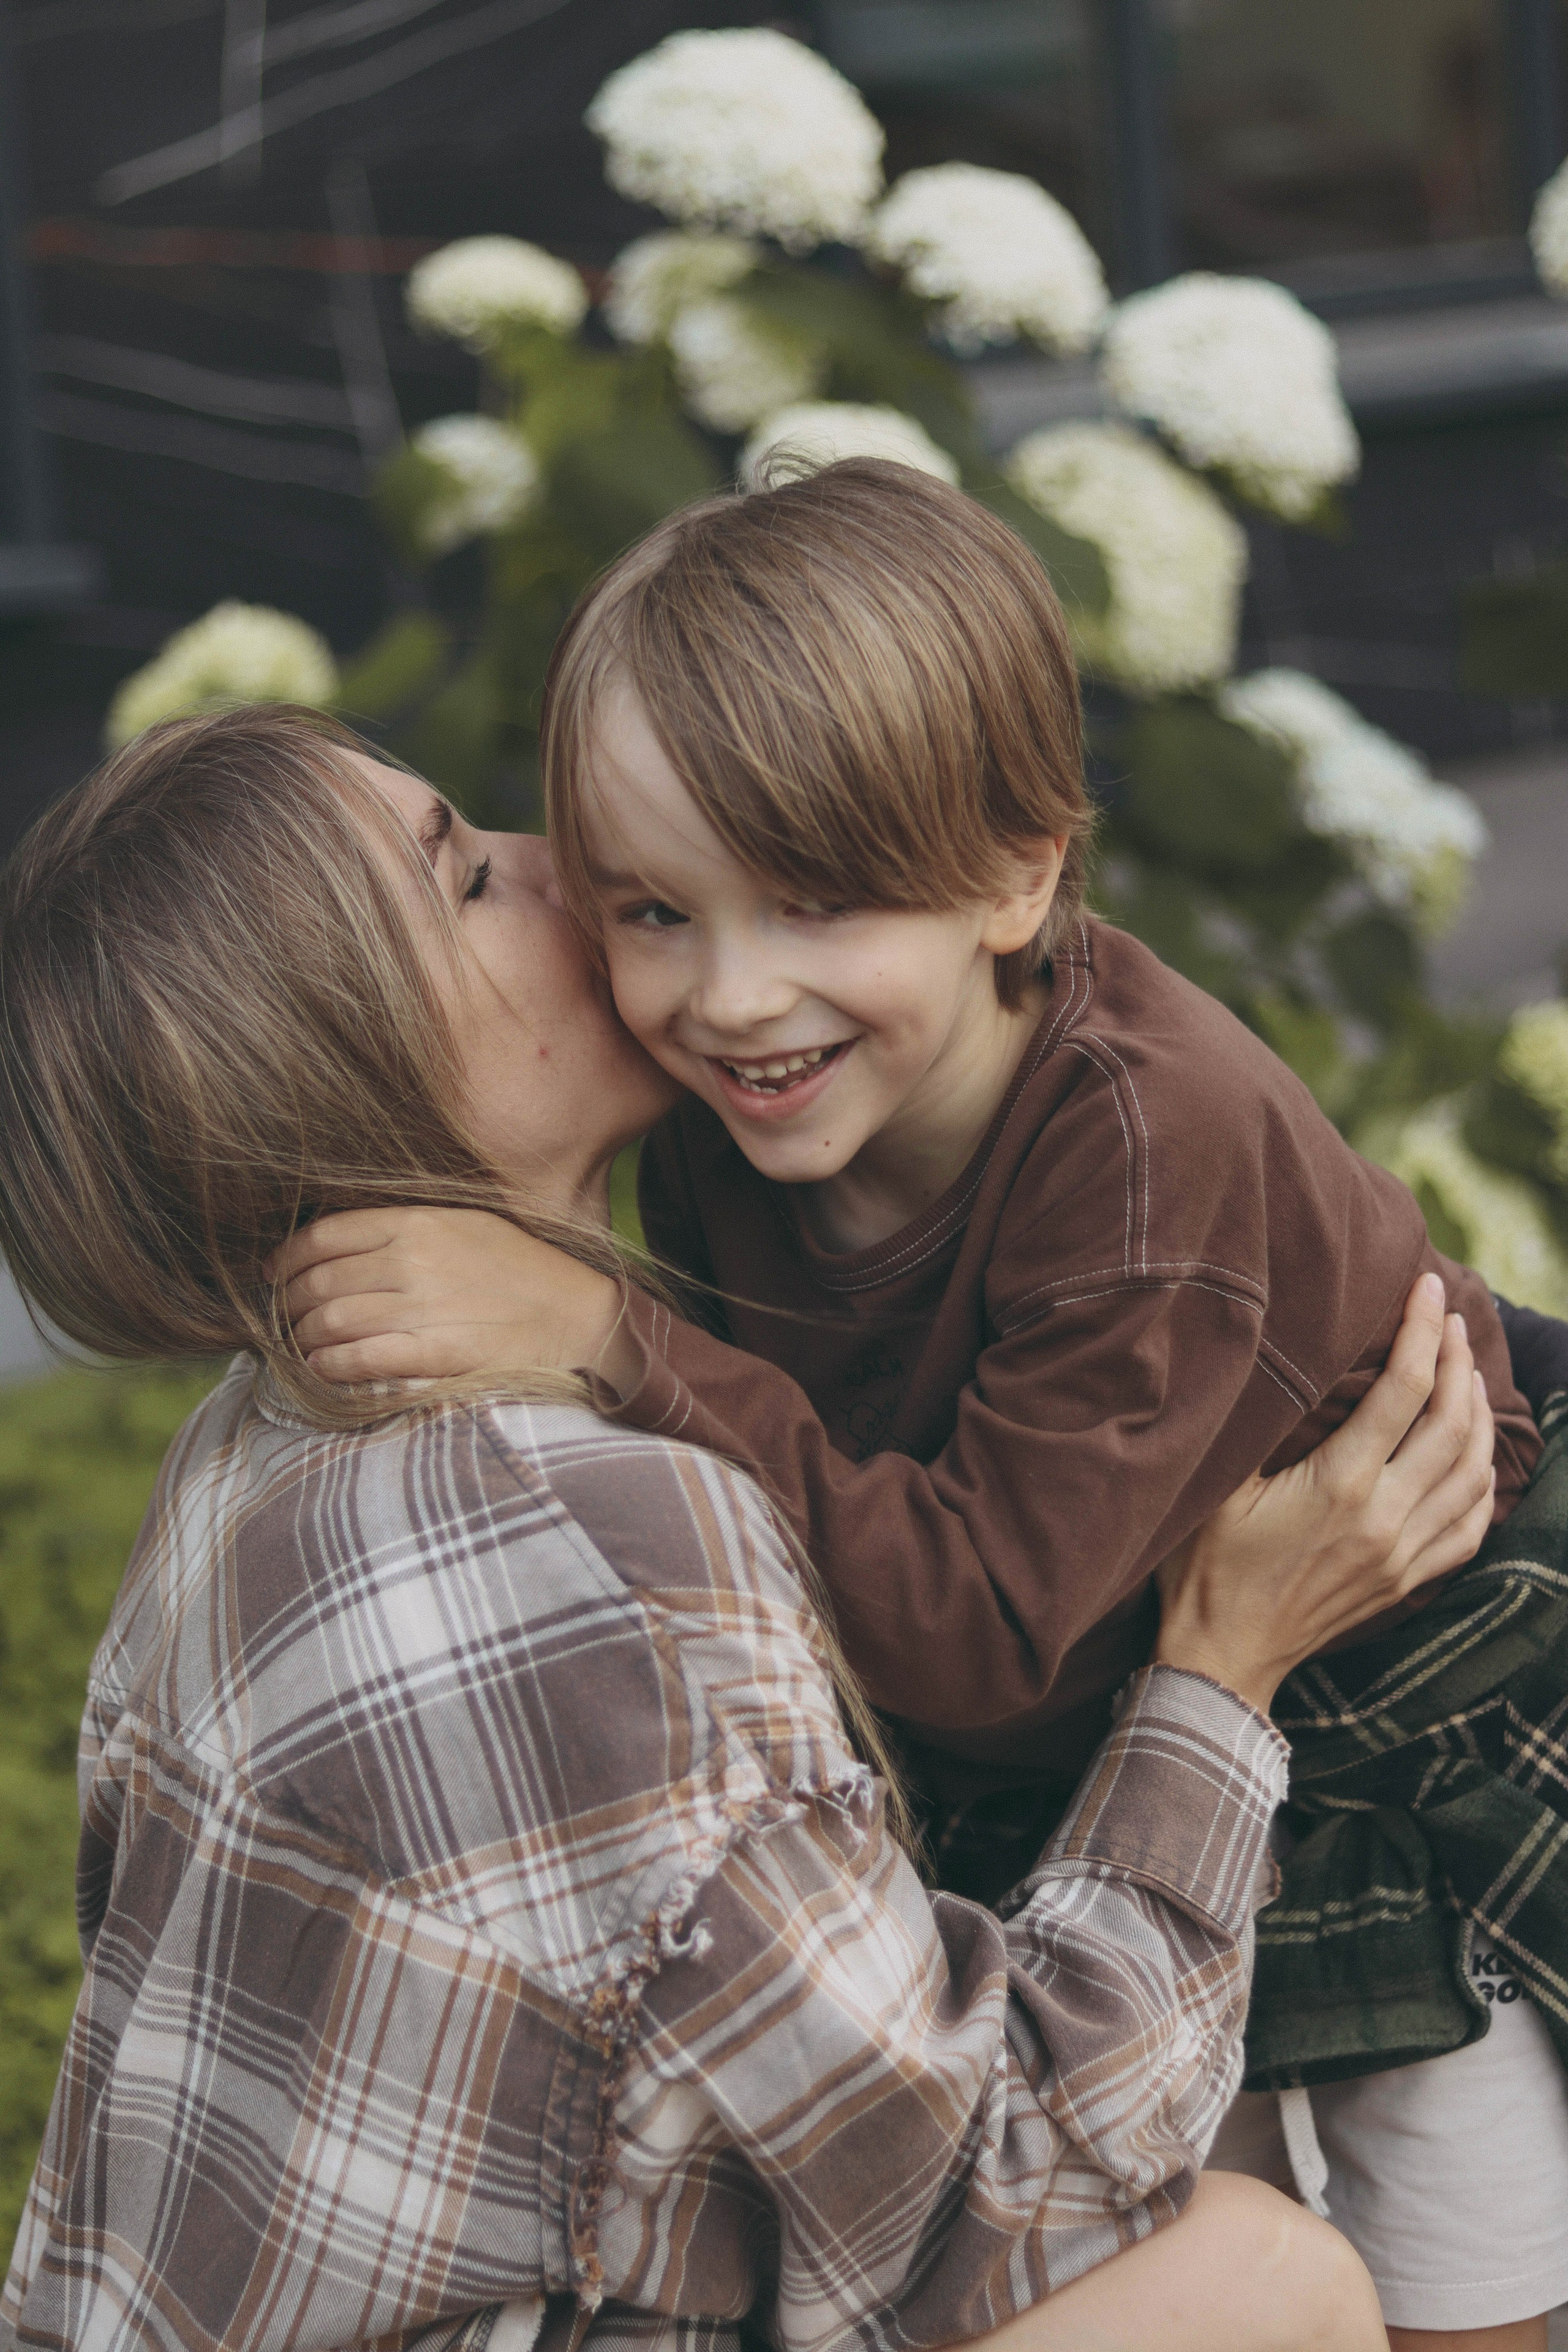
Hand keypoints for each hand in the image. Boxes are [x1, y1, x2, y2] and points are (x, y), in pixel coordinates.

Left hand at [267, 1207, 635, 1388]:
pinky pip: (359, 1359)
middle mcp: (414, 1259)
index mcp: (418, 1221)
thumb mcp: (467, 1223)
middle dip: (290, 1303)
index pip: (325, 1235)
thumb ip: (408, 1227)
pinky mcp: (435, 1353)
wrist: (578, 1316)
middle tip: (285, 1317)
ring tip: (302, 1347)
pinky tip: (323, 1369)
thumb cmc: (522, 1270)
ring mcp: (423, 1307)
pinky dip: (329, 1365)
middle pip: (319, 1280)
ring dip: (303, 1338)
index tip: (274, 1273)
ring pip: (330, 1321)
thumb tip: (344, 1242)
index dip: (288, 1257)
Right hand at [1156, 1271, 1495, 1714]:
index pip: (1405, 1389)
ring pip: (1473, 1472)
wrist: (1221, 1656)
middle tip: (1452, 1320)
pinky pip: (1471, 1526)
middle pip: (1452, 1422)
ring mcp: (1403, 1554)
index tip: (1429, 1289)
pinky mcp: (1407, 1581)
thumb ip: (1261, 1425)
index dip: (1423, 1330)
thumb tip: (1283, 1360)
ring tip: (1467, 1374)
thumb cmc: (1204, 1566)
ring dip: (1479, 1415)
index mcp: (1340, 1483)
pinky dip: (1482, 1482)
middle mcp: (1384, 1517)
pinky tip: (1472, 1454)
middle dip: (1459, 1360)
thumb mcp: (1219, 1484)